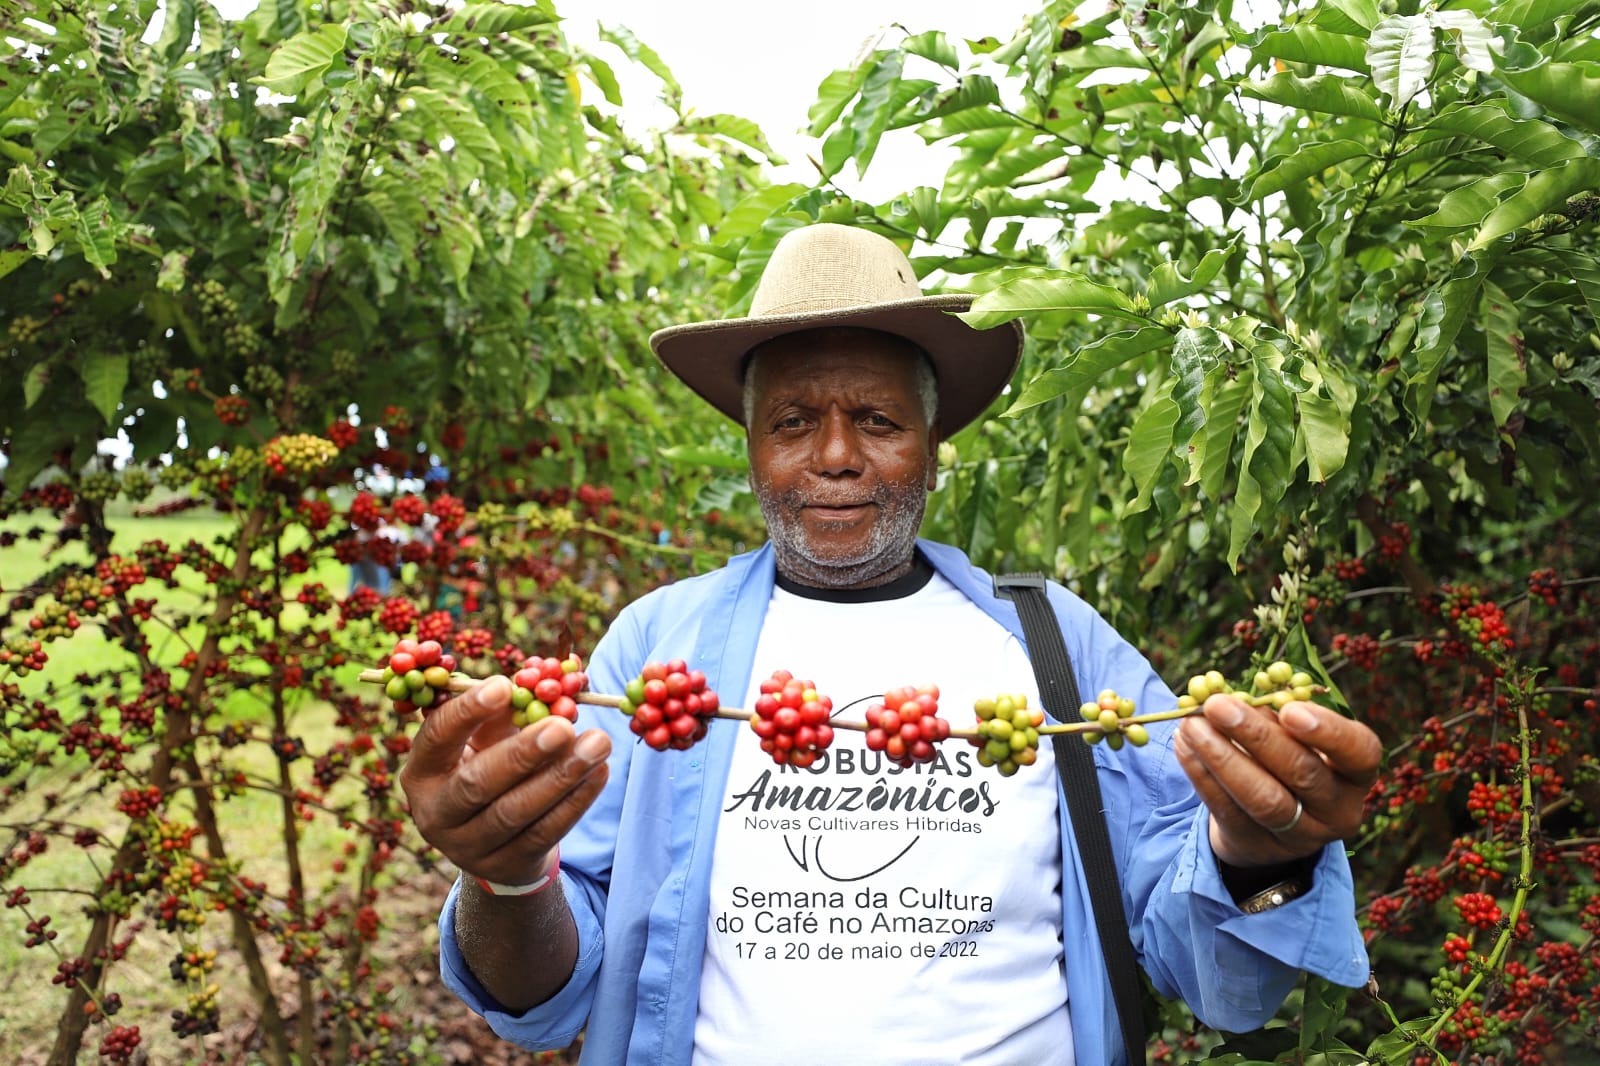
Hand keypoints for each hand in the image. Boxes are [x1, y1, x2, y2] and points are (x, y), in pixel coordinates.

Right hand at [399, 675, 611, 886]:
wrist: (495, 840)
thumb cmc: (488, 766)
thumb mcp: (483, 741)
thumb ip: (502, 715)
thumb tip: (541, 684)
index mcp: (422, 772)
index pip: (437, 738)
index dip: (467, 713)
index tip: (503, 686)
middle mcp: (436, 813)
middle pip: (477, 784)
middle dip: (522, 753)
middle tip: (562, 726)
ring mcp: (468, 847)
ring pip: (515, 812)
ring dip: (561, 776)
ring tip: (598, 743)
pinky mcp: (506, 865)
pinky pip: (545, 832)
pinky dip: (576, 801)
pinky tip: (599, 771)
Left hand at [1174, 695, 1381, 867]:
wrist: (1270, 824)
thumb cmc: (1288, 760)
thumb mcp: (1297, 740)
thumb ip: (1278, 718)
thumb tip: (1236, 697)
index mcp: (1356, 774)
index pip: (1359, 753)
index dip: (1328, 732)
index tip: (1291, 710)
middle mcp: (1337, 810)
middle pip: (1302, 773)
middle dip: (1256, 735)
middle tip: (1218, 705)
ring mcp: (1300, 835)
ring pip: (1263, 798)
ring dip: (1222, 757)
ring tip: (1192, 724)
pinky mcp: (1258, 845)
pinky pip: (1227, 810)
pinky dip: (1201, 774)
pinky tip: (1184, 745)